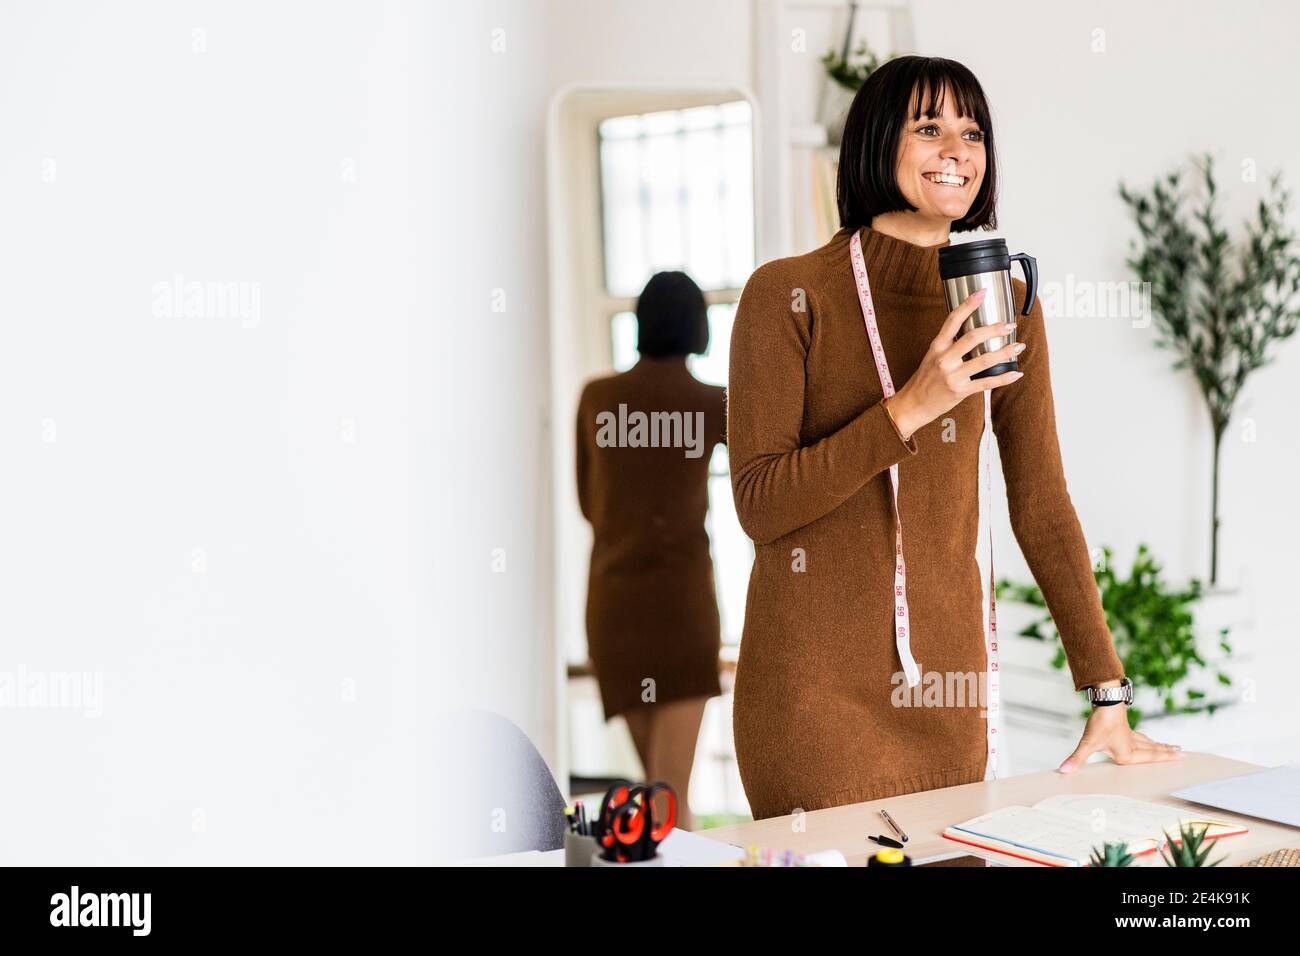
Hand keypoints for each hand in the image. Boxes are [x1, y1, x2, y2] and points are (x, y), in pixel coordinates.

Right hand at [884, 288, 1024, 440]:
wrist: (912, 405)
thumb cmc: (924, 381)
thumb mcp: (931, 357)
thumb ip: (949, 345)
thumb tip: (972, 334)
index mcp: (937, 347)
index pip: (953, 320)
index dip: (968, 304)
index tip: (981, 292)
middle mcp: (944, 359)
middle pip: (973, 337)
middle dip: (994, 329)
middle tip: (1009, 325)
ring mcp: (952, 376)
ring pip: (984, 360)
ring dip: (1004, 352)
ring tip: (1017, 346)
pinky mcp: (960, 391)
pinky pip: (986, 383)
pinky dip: (1003, 378)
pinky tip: (1015, 373)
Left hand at [1058, 703, 1183, 772]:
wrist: (1105, 700)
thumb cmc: (1100, 723)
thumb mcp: (1088, 743)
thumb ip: (1077, 758)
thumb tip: (1063, 770)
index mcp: (1127, 753)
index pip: (1150, 758)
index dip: (1165, 758)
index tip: (1182, 756)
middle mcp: (1131, 745)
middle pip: (1153, 750)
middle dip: (1166, 753)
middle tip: (1182, 753)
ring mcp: (1129, 735)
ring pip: (1147, 742)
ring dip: (1159, 746)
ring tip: (1171, 747)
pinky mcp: (1123, 726)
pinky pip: (1140, 736)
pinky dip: (1147, 739)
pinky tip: (1147, 738)